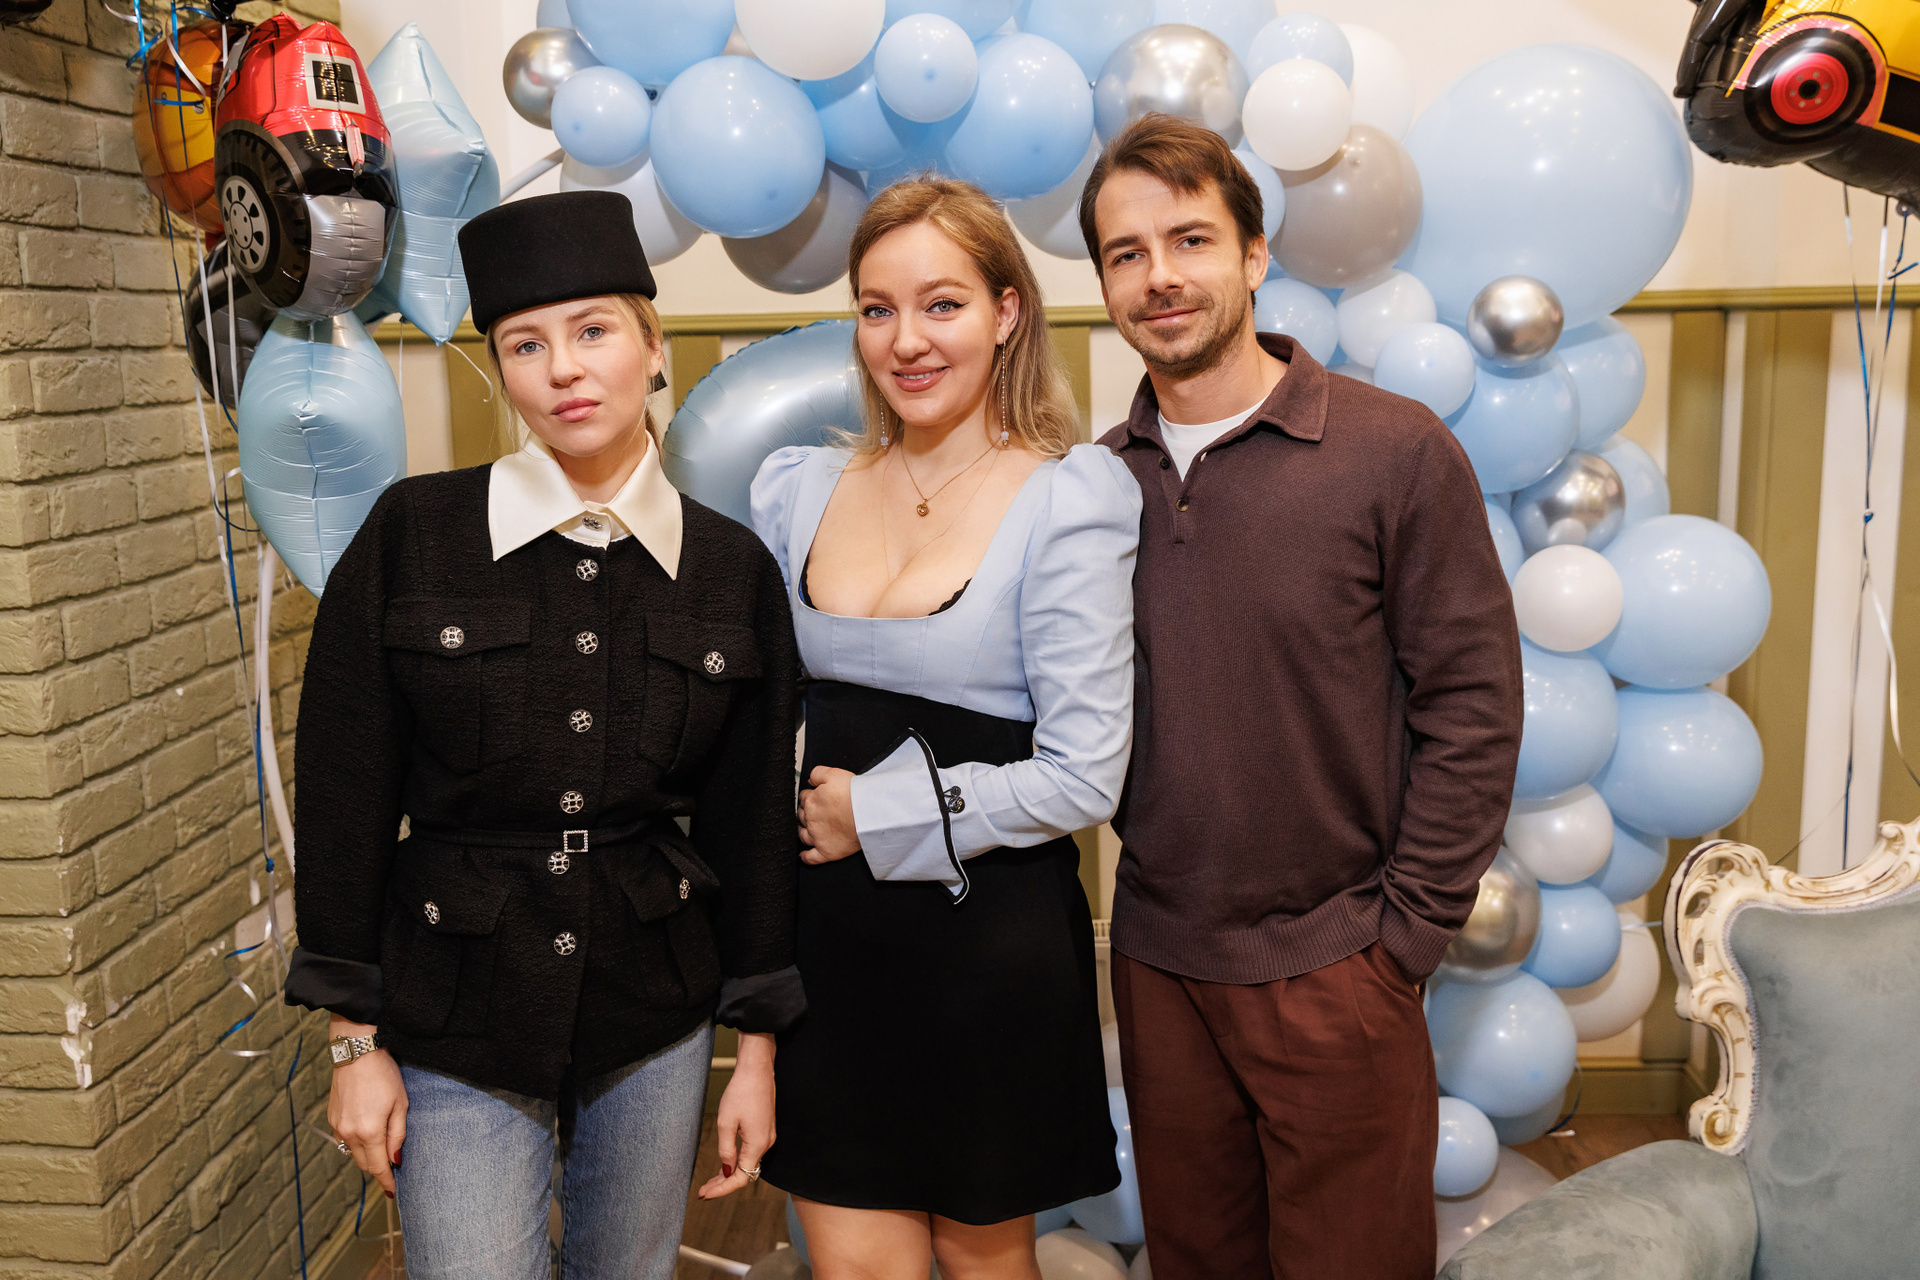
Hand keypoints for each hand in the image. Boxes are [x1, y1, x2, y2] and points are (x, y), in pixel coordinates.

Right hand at [327, 1016, 406, 1197]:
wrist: (356, 1052)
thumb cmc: (383, 1075)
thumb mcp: (400, 1104)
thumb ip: (397, 1135)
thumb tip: (396, 1159)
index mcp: (369, 1132)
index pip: (377, 1167)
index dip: (386, 1181)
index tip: (393, 1191)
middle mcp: (349, 1133)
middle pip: (364, 1164)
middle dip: (377, 1170)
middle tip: (391, 1172)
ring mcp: (337, 1126)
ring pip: (353, 1153)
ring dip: (366, 1157)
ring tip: (381, 1154)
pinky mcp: (332, 1117)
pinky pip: (344, 1139)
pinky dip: (356, 1143)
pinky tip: (367, 1135)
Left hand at [698, 1032, 775, 1198]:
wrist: (757, 1069)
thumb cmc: (741, 1091)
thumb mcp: (726, 1122)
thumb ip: (726, 1150)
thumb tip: (727, 1171)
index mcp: (757, 1145)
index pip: (740, 1178)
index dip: (722, 1189)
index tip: (704, 1194)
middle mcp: (766, 1143)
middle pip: (745, 1174)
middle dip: (724, 1185)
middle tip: (703, 1191)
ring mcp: (767, 1136)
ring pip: (748, 1164)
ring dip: (730, 1174)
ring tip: (710, 1181)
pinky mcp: (765, 1129)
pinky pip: (751, 1153)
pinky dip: (737, 1162)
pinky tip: (724, 1164)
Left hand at [797, 766, 860, 863]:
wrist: (868, 812)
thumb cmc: (855, 794)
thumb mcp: (834, 774)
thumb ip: (818, 773)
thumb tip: (810, 779)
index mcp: (811, 801)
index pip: (803, 797)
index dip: (810, 796)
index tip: (816, 797)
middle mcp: (811, 820)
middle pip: (801, 815)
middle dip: (806, 812)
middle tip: (816, 811)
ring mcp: (817, 837)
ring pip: (803, 835)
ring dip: (803, 831)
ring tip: (807, 829)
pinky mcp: (826, 851)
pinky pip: (811, 858)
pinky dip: (805, 857)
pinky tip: (803, 855)